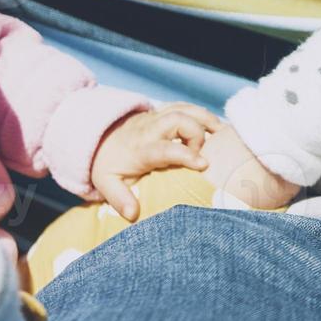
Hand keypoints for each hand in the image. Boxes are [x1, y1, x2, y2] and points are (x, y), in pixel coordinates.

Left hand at [90, 102, 223, 221]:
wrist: (96, 139)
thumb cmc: (107, 165)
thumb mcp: (106, 184)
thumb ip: (119, 199)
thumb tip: (133, 214)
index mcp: (139, 149)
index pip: (165, 148)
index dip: (186, 154)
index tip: (204, 165)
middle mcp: (149, 129)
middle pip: (178, 119)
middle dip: (198, 134)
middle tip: (204, 154)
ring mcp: (155, 118)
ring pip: (184, 108)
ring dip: (206, 119)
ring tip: (223, 134)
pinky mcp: (160, 113)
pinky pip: (184, 106)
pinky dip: (201, 114)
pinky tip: (214, 127)